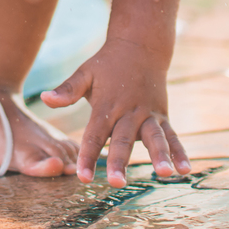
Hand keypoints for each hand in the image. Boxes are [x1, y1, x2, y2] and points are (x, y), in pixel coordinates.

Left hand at [40, 39, 190, 186]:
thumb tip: (44, 99)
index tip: (83, 177)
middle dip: (120, 161)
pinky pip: (173, 136)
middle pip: (123, 140)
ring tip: (164, 174)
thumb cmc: (107, 64)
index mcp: (107, 104)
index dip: (88, 155)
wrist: (140, 46)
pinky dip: (180, 152)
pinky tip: (185, 170)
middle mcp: (129, 111)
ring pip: (154, 137)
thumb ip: (67, 90)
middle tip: (117, 182)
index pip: (94, 134)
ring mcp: (148, 114)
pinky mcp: (162, 116)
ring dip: (160, 156)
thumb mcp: (85, 73)